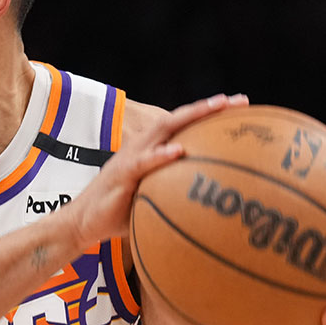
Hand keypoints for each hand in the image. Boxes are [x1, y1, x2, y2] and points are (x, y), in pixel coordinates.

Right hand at [66, 93, 248, 246]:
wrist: (84, 223)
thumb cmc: (120, 214)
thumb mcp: (152, 200)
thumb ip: (177, 195)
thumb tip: (214, 210)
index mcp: (151, 150)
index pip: (184, 126)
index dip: (211, 114)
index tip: (242, 108)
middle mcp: (142, 147)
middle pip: (178, 118)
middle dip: (209, 107)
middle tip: (240, 101)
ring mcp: (131, 157)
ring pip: (162, 128)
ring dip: (190, 116)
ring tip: (215, 108)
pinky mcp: (121, 174)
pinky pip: (142, 162)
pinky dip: (160, 155)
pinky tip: (179, 151)